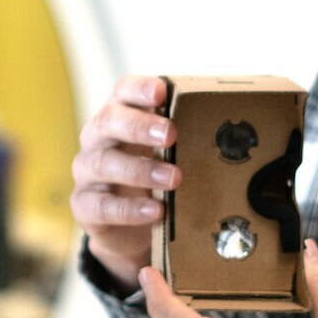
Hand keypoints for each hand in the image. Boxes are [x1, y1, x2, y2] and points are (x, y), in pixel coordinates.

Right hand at [70, 74, 178, 290]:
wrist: (128, 228)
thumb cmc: (151, 178)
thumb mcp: (166, 153)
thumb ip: (185, 137)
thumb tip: (232, 129)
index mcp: (119, 117)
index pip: (122, 91)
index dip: (139, 88)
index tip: (161, 92)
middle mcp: (97, 139)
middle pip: (108, 121)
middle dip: (139, 126)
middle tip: (171, 134)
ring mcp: (86, 172)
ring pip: (104, 163)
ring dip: (140, 170)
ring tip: (173, 178)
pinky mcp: (84, 206)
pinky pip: (101, 206)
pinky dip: (129, 209)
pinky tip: (155, 211)